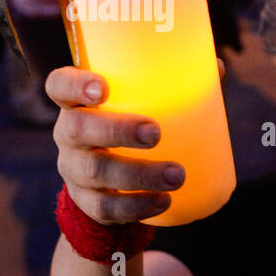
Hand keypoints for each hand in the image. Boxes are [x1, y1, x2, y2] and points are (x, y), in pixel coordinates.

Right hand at [46, 66, 182, 224]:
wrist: (107, 180)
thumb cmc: (129, 123)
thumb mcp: (142, 103)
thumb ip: (174, 84)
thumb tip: (215, 67)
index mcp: (76, 101)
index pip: (59, 85)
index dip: (74, 85)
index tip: (103, 88)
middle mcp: (67, 133)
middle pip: (76, 128)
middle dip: (116, 130)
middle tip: (155, 133)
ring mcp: (73, 169)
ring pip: (95, 171)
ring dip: (138, 174)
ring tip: (177, 175)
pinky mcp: (84, 201)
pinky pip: (104, 207)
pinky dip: (136, 206)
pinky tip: (163, 201)